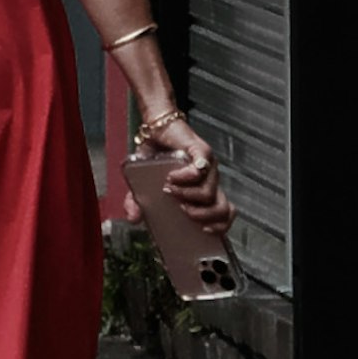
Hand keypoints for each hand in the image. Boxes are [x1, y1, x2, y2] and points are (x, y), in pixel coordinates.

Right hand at [135, 108, 226, 224]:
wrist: (157, 127)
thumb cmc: (155, 156)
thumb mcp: (143, 183)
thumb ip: (137, 202)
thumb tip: (133, 219)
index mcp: (204, 192)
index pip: (225, 214)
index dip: (220, 227)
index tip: (203, 231)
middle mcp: (211, 181)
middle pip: (222, 209)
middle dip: (203, 216)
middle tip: (183, 211)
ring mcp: (208, 166)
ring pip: (210, 193)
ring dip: (189, 197)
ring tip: (171, 191)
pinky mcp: (201, 151)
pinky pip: (200, 170)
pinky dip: (186, 177)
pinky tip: (172, 176)